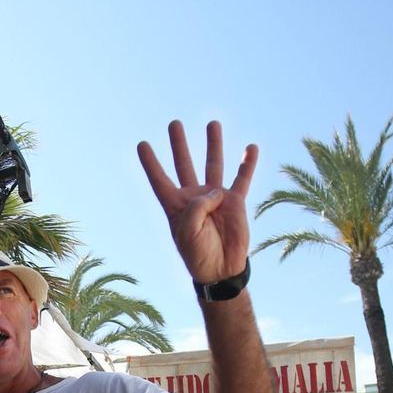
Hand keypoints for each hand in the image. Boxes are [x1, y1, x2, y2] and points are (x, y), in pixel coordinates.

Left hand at [137, 121, 258, 284]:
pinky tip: (250, 148)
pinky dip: (247, 164)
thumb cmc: (198, 253)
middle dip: (179, 144)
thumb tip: (216, 190)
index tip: (142, 144)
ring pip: (213, 164)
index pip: (160, 179)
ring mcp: (215, 197)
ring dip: (213, 144)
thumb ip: (197, 207)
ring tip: (212, 123)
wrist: (221, 269)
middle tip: (174, 123)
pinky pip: (242, 178)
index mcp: (176, 205)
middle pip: (184, 164)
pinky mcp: (236, 201)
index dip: (151, 163)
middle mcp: (194, 197)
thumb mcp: (188, 231)